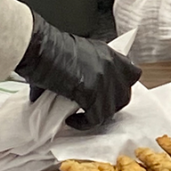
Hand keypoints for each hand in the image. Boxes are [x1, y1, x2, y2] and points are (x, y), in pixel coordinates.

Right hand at [16, 13, 140, 129]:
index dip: (121, 87)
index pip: (131, 74)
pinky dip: (83, 123)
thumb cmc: (49, 46)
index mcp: (109, 54)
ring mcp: (104, 80)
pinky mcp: (92, 93)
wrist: (39, 46)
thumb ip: (83, 70)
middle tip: (93, 108)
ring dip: (95, 116)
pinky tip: (71, 120)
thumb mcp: (76, 53)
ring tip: (79, 116)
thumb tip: (71, 88)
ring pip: (110, 110)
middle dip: (110, 105)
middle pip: (124, 95)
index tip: (109, 94)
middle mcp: (111, 66)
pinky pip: (95, 118)